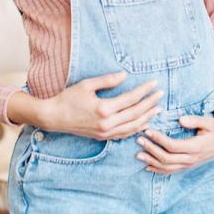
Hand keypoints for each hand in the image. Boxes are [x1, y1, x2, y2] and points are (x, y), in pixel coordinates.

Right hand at [38, 72, 162, 140]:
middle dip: (150, 103)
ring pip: (132, 126)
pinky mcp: (103, 137)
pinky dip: (136, 128)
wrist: (54, 117)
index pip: (131, 99)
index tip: (154, 83)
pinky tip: (144, 123)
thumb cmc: (68, 98)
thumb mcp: (87, 85)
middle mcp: (107, 123)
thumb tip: (125, 76)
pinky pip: (124, 134)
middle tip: (160, 94)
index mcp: (104, 108)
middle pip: (135, 113)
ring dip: (147, 117)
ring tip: (157, 108)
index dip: (144, 91)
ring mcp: (105, 132)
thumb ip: (107, 80)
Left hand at [135, 116, 213, 174]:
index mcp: (195, 147)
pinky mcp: (187, 166)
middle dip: (151, 150)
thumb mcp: (209, 122)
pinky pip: (170, 171)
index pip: (172, 146)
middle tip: (139, 140)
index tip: (148, 131)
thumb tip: (181, 119)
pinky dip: (158, 170)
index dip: (159, 139)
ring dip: (151, 161)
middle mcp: (191, 159)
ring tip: (138, 154)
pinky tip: (147, 166)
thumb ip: (195, 120)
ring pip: (167, 167)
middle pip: (166, 158)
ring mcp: (188, 165)